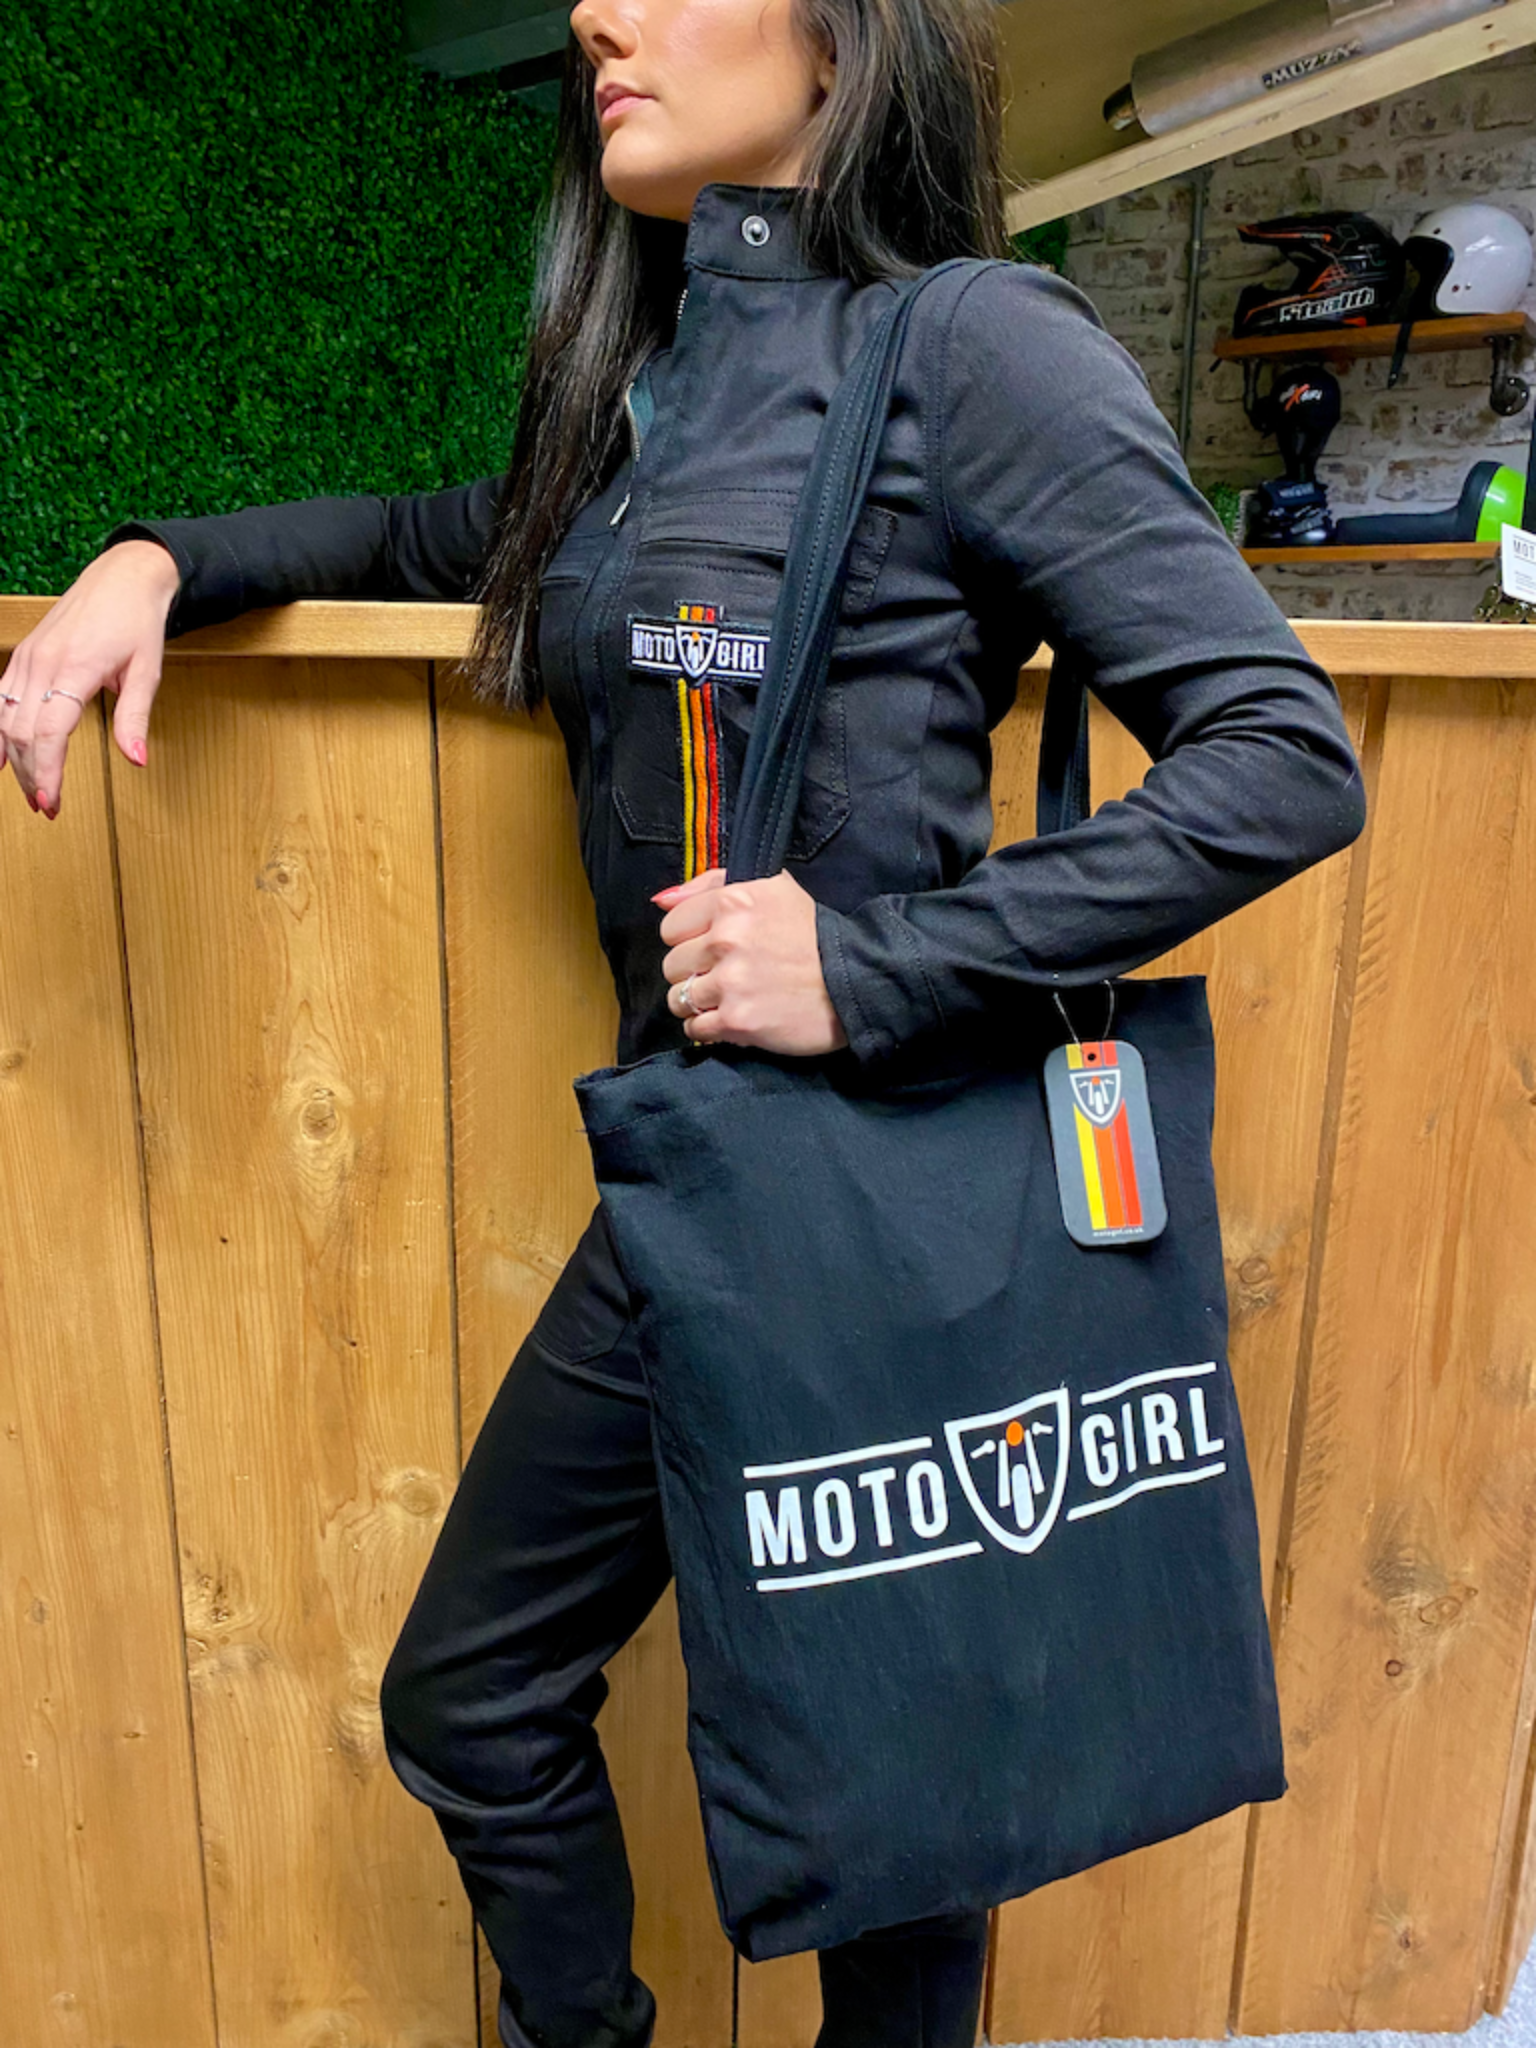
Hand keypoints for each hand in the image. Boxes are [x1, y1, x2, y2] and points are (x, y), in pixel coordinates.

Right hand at [0, 539, 177, 818]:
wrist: (122, 577)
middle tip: (47, 807)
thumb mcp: (147, 671)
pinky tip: (1, 758)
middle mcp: (42, 663)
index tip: (52, 802)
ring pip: (6, 719)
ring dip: (15, 760)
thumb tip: (137, 760)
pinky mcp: (23, 656)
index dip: (47, 771)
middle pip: (22, 732)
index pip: (49, 732)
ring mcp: (27, 658)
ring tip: (33, 791)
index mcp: (74, 668)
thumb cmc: (137, 622)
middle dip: (32, 775)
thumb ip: (135, 718)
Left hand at [653, 865, 849, 1055]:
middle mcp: (726, 940)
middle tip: (724, 975)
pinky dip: (708, 1028)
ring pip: (679, 999)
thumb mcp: (773, 888)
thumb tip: (660, 900)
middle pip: (672, 964)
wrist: (855, 981)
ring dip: (697, 1003)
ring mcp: (731, 983)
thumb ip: (712, 884)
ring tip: (727, 1000)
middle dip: (693, 972)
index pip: (671, 926)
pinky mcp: (738, 1021)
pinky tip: (730, 1020)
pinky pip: (695, 1028)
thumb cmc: (813, 934)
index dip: (690, 939)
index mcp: (732, 901)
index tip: (713, 947)